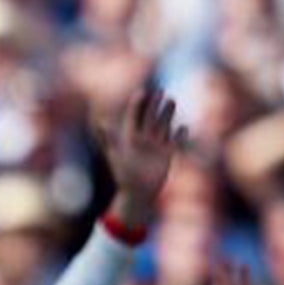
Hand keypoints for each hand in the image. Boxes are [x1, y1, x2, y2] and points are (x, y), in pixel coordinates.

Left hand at [99, 86, 185, 225]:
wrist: (137, 193)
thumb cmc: (124, 174)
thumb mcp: (117, 154)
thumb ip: (109, 138)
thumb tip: (100, 123)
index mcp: (130, 138)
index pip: (134, 117)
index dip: (137, 105)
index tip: (142, 91)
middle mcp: (143, 140)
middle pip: (150, 118)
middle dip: (154, 105)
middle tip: (160, 92)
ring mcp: (156, 146)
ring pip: (163, 125)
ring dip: (167, 114)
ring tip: (171, 101)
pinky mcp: (167, 154)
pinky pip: (175, 141)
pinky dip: (180, 135)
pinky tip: (183, 128)